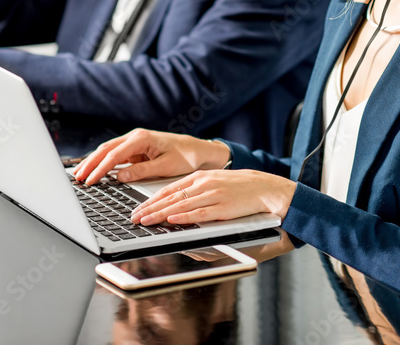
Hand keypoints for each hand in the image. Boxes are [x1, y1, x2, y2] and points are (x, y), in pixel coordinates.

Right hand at [72, 128, 229, 185]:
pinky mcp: (136, 149)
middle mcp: (135, 137)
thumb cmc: (186, 156)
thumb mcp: (165, 166)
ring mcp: (134, 142)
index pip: (114, 155)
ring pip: (108, 151)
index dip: (100, 168)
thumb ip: (142, 171)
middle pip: (106, 150)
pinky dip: (103, 162)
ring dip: (94, 162)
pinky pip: (115, 155)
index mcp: (142, 138)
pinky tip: (95, 171)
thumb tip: (120, 177)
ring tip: (81, 175)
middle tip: (78, 178)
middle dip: (90, 164)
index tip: (90, 180)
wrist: (198, 150)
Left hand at [130, 170, 295, 226]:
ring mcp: (213, 195)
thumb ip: (194, 190)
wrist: (264, 187)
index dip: (151, 199)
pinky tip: (172, 221)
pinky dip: (185, 217)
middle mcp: (203, 184)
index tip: (138, 208)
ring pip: (181, 205)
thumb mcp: (213, 181)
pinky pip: (200, 213)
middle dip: (150, 208)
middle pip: (171, 197)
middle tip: (135, 217)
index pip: (169, 188)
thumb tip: (175, 206)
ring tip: (146, 221)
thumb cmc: (238, 187)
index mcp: (199, 177)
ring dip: (161, 214)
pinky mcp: (223, 207)